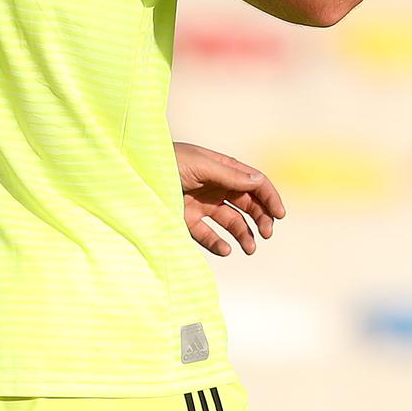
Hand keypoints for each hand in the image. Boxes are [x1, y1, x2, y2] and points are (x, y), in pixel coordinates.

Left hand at [174, 141, 284, 256]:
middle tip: (267, 233)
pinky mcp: (187, 221)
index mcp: (222, 169)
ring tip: (249, 248)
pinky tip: (226, 250)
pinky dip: (218, 243)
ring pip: (231, 222)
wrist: (132, 176)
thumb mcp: (200, 165)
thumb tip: (258, 183)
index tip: (279, 215)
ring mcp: (202, 205)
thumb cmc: (166, 161)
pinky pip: (208, 234)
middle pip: (247, 204)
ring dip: (244, 234)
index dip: (269, 197)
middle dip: (260, 218)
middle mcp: (216, 187)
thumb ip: (229, 175)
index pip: (254, 183)